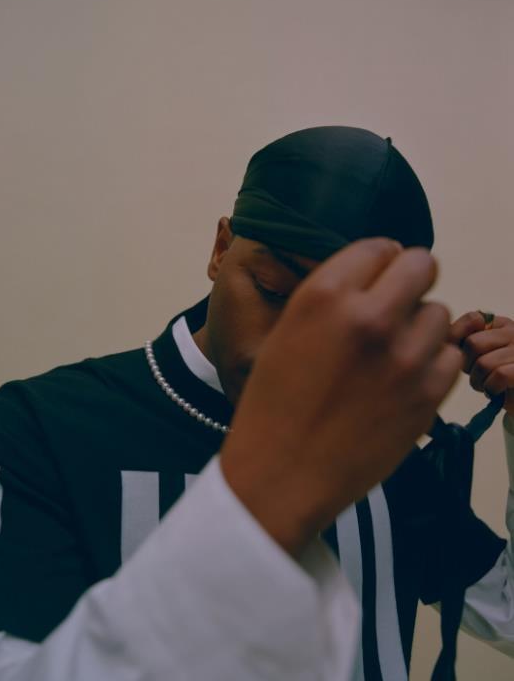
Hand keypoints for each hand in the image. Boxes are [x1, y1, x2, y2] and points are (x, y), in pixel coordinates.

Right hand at [221, 238, 462, 555]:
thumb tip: (377, 279)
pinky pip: (449, 357)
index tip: (376, 281)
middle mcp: (369, 316)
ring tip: (392, 356)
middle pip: (422, 264)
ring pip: (439, 313)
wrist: (281, 474)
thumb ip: (333, 298)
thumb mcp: (288, 332)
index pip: (380, 246)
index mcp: (324, 295)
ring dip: (419, 328)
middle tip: (395, 307)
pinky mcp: (427, 394)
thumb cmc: (274, 404)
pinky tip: (403, 383)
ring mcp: (404, 356)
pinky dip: (431, 365)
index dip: (379, 264)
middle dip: (410, 281)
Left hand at [448, 311, 513, 415]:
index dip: (459, 343)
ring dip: (479, 381)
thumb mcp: (475, 353)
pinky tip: (496, 391)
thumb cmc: (493, 377)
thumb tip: (447, 329)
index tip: (467, 359)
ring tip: (486, 385)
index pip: (471, 320)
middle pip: (473, 343)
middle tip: (477, 375)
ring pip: (484, 363)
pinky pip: (500, 375)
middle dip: (468, 365)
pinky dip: (492, 388)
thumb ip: (460, 337)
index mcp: (501, 324)